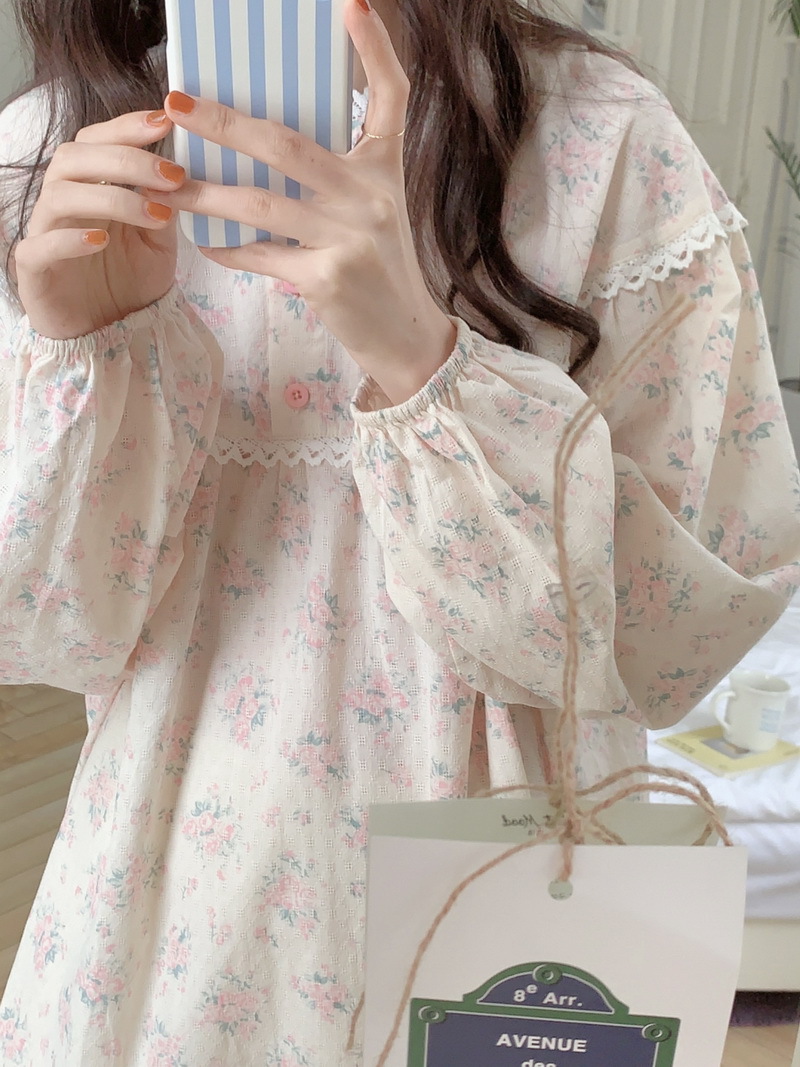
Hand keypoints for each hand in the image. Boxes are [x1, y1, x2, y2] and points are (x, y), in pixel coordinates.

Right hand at [15, 111, 184, 339]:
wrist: (110, 333)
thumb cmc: (130, 281)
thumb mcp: (159, 241)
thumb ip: (164, 205)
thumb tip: (180, 170)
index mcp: (90, 186)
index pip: (96, 140)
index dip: (126, 126)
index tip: (166, 120)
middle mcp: (63, 201)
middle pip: (75, 157)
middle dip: (126, 159)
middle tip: (172, 175)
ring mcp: (44, 232)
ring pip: (59, 195)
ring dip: (111, 199)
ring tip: (154, 215)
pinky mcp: (33, 269)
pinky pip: (40, 245)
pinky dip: (70, 239)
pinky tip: (101, 240)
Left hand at [161, 0, 456, 405]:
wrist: (405, 335)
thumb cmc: (381, 267)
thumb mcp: (376, 211)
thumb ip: (338, 176)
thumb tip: (265, 146)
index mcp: (384, 171)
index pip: (392, 98)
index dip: (375, 49)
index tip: (352, 4)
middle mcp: (372, 197)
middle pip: (287, 145)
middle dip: (224, 123)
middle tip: (175, 104)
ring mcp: (351, 238)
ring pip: (261, 203)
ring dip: (206, 193)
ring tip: (168, 183)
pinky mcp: (328, 279)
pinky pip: (261, 254)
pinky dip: (228, 249)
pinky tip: (204, 242)